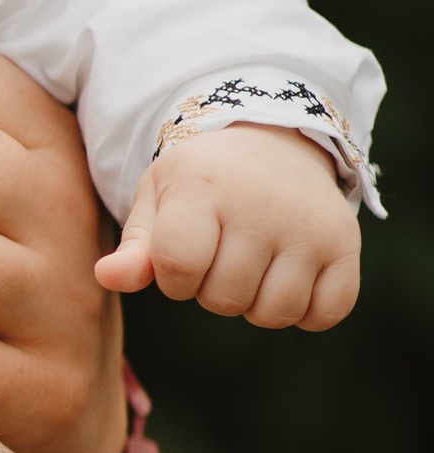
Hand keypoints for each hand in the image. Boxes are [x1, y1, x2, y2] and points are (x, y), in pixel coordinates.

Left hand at [94, 125, 359, 330]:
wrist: (270, 139)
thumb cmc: (201, 180)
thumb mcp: (158, 199)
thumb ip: (135, 247)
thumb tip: (107, 277)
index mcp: (203, 187)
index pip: (177, 268)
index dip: (173, 276)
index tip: (182, 253)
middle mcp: (261, 204)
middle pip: (224, 298)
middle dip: (212, 289)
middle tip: (222, 251)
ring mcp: (309, 225)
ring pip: (273, 313)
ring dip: (255, 304)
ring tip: (252, 264)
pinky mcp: (345, 244)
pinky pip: (325, 313)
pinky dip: (306, 311)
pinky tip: (290, 278)